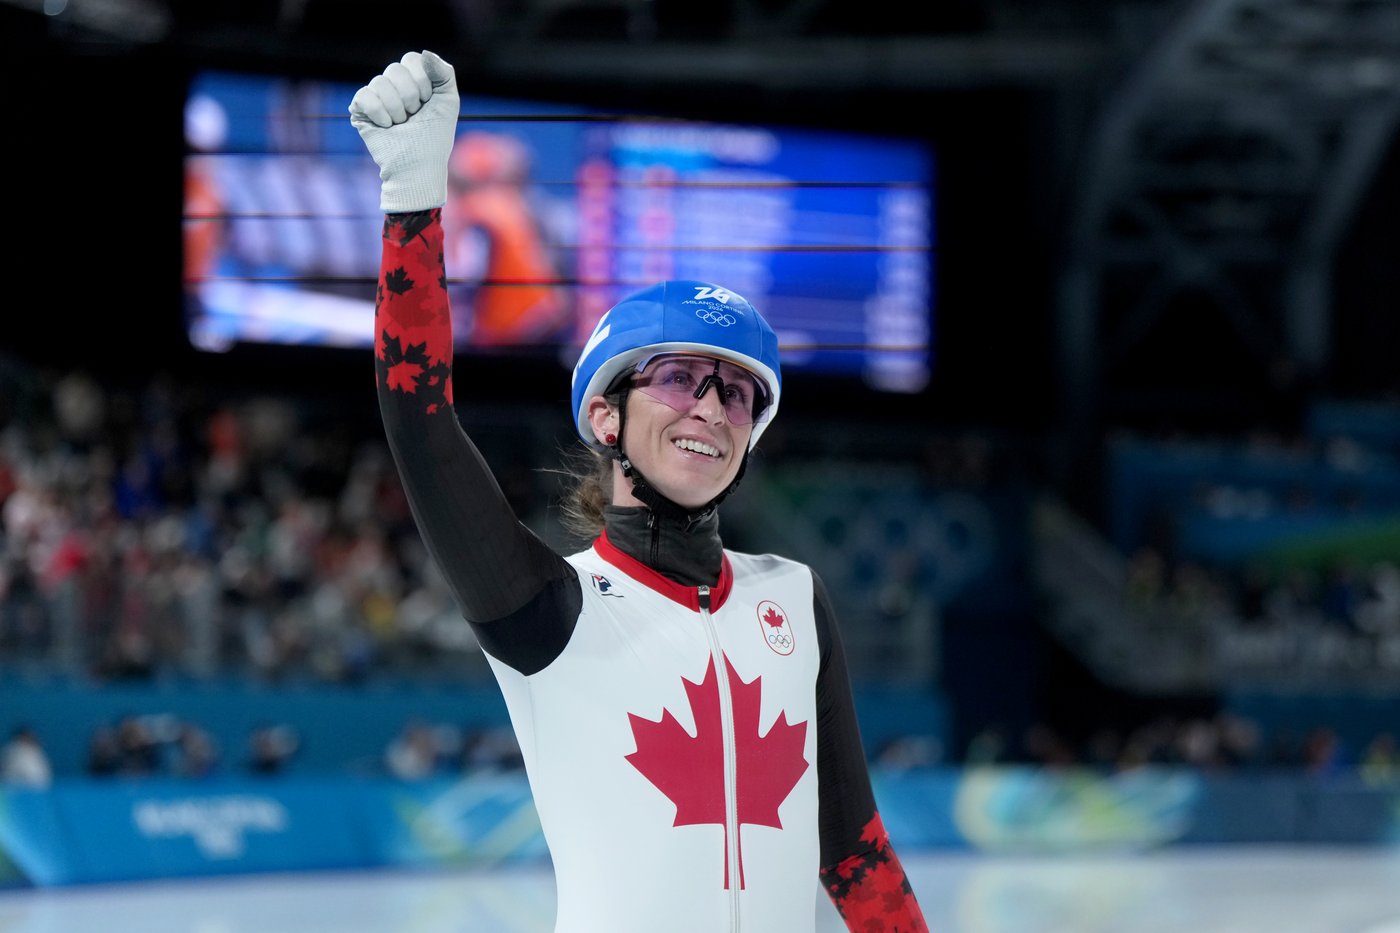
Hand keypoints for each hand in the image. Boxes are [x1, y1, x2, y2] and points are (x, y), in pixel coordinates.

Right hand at [349, 50, 459, 213]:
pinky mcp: (360, 109)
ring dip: (397, 109)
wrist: (417, 166)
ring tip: (401, 124)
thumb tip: (425, 53)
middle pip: (395, 69)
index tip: (427, 102)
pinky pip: (365, 96)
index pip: (412, 59)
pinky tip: (386, 127)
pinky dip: (380, 114)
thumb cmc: (434, 137)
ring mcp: (376, 96)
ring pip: (380, 83)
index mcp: (414, 80)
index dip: (422, 81)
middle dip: (410, 97)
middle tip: (413, 116)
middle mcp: (393, 85)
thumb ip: (444, 73)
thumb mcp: (448, 101)